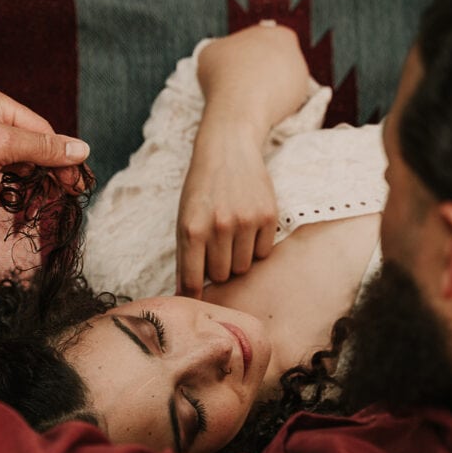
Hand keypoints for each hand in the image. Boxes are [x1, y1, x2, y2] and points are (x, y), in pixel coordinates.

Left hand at [0, 86, 89, 203]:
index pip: (40, 129)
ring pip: (3, 164)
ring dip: (19, 185)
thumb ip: (45, 149)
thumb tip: (82, 149)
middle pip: (23, 148)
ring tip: (29, 206)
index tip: (73, 182)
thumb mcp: (6, 144)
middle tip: (55, 198)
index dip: (59, 156)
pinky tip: (5, 204)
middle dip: (39, 174)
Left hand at [176, 126, 276, 297]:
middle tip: (216, 248)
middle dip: (218, 269)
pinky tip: (248, 226)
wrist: (228, 149)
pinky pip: (263, 254)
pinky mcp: (268, 217)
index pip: (193, 280)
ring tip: (232, 235)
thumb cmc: (202, 189)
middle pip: (221, 276)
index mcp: (191, 228)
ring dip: (238, 259)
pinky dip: (256, 247)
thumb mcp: (184, 218)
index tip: (195, 303)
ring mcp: (245, 222)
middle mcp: (219, 226)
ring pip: (243, 268)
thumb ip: (185, 257)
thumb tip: (183, 296)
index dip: (194, 294)